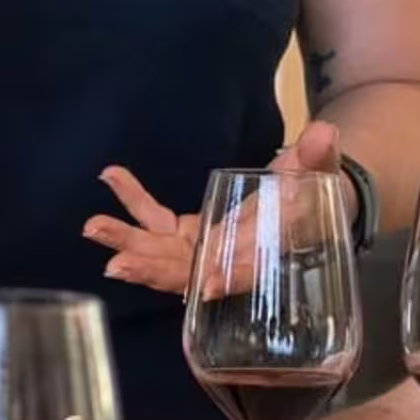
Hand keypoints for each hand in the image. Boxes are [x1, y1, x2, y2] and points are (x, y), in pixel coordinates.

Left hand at [86, 121, 356, 295]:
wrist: (297, 204)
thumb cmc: (312, 196)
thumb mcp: (319, 175)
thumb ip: (318, 155)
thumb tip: (325, 132)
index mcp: (260, 256)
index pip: (243, 275)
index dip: (226, 282)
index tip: (205, 287)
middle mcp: (222, 262)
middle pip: (184, 273)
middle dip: (151, 269)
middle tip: (118, 264)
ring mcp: (198, 250)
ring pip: (159, 254)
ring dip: (128, 241)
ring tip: (94, 227)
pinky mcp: (183, 234)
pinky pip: (153, 220)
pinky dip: (132, 200)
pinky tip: (110, 176)